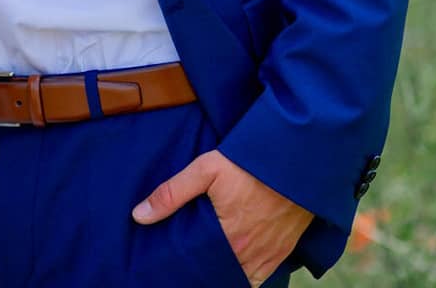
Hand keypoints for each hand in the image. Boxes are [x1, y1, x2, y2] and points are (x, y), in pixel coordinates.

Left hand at [133, 149, 310, 285]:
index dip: (186, 266)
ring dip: (225, 274)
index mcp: (228, 238)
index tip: (173, 263)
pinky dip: (247, 277)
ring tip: (208, 265)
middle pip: (220, 273)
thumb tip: (139, 215)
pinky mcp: (283, 251)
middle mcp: (249, 253)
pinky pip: (261, 277)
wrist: (297, 160)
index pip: (200, 265)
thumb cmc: (250, 163)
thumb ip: (172, 193)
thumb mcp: (206, 169)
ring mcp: (268, 255)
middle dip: (204, 271)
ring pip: (241, 278)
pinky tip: (234, 266)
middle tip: (189, 263)